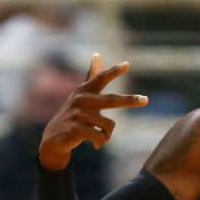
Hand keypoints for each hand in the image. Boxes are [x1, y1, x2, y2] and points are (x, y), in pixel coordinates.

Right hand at [38, 54, 147, 170]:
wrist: (53, 139)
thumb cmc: (74, 115)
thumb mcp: (82, 95)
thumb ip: (91, 76)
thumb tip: (97, 54)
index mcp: (85, 90)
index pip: (101, 78)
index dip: (114, 71)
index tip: (127, 64)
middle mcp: (81, 99)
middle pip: (111, 100)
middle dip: (130, 100)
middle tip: (145, 100)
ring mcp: (77, 113)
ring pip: (108, 125)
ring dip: (107, 134)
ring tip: (99, 137)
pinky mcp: (76, 128)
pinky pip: (100, 136)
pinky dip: (101, 142)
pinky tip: (95, 145)